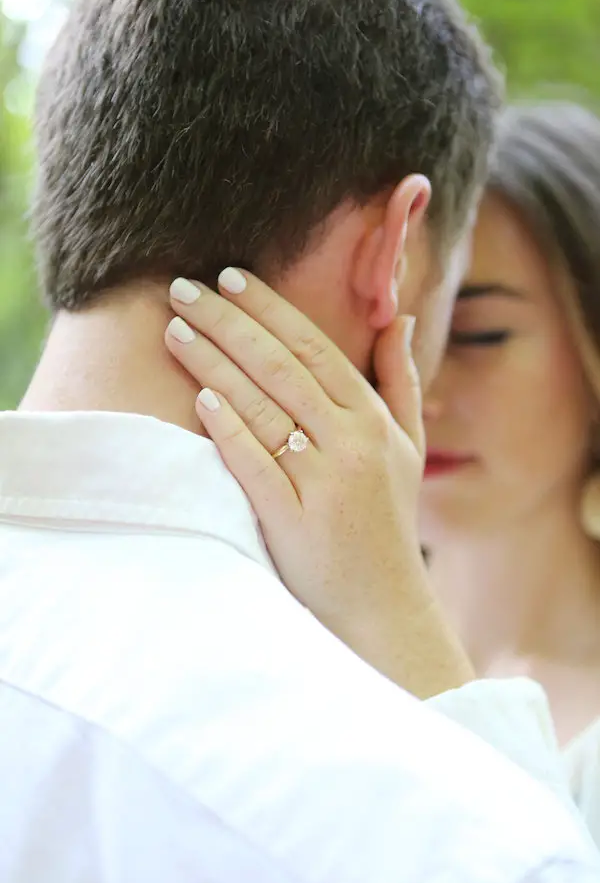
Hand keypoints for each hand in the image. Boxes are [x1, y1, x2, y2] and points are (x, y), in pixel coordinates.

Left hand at [165, 269, 471, 696]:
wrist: (383, 606)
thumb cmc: (388, 522)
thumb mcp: (408, 447)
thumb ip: (399, 381)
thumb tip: (398, 320)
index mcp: (372, 418)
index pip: (313, 346)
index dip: (268, 308)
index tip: (228, 277)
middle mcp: (350, 441)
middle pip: (279, 365)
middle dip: (227, 320)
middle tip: (182, 287)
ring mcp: (322, 479)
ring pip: (260, 405)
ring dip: (212, 362)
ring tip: (174, 330)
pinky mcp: (293, 517)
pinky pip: (253, 461)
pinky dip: (227, 427)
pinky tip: (199, 396)